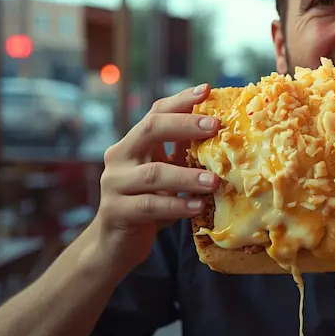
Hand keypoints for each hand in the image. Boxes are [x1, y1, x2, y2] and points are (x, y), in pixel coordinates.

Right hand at [93, 84, 220, 269]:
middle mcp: (120, 157)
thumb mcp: (166, 174)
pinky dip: (177, 206)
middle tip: (216, 126)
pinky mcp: (117, 212)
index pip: (156, 113)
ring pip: (155, 173)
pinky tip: (198, 207)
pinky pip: (151, 206)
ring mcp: (115, 184)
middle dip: (185, 125)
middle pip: (151, 130)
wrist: (116, 244)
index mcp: (133, 143)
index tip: (207, 90)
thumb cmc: (149, 203)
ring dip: (189, 176)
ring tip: (216, 181)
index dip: (181, 101)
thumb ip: (182, 153)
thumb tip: (219, 130)